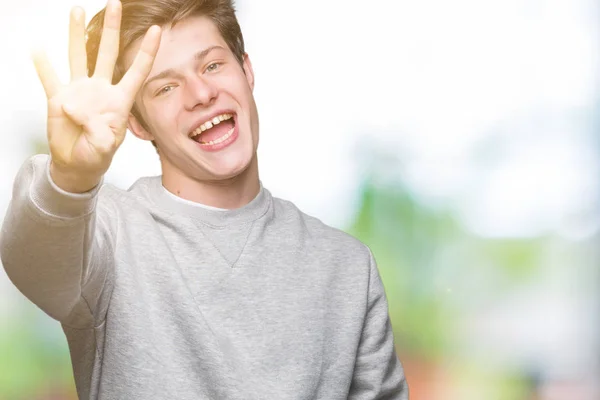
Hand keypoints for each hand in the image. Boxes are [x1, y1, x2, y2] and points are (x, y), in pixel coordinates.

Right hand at [32, 0, 160, 192]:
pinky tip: (38, 48)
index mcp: (119, 101)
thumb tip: (76, 108)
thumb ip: (98, 132)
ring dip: (77, 35)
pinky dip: (42, 64)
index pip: (137, 71)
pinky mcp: (58, 98)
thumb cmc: (97, 156)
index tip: (156, 29)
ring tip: (77, 11)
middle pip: (107, 54)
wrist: (77, 164)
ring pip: (79, 56)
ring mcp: (79, 91)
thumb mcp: (104, 148)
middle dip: (111, 29)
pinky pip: (49, 78)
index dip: (146, 51)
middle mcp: (100, 90)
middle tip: (114, 4)